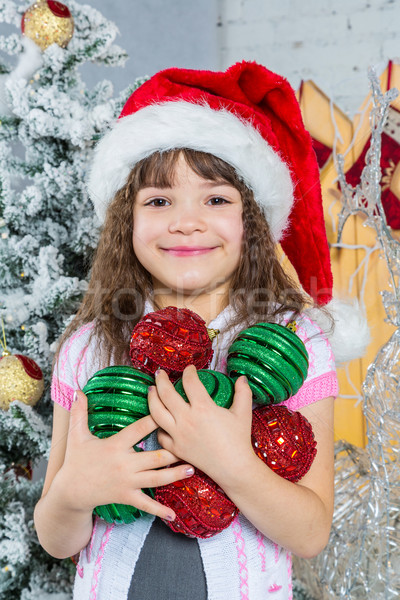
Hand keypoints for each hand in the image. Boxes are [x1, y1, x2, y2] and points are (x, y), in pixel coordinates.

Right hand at [58, 390, 194, 520]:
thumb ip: (79, 413)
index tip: (169, 408)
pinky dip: (160, 511)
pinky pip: (146, 505)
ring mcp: (127, 482)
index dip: (154, 418)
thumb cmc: (76, 462)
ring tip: (192, 469)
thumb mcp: (76, 436)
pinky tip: (173, 515)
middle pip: (154, 457)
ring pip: (156, 479)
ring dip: (175, 475)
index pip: (139, 429)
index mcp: (115, 446)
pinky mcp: (127, 497)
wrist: (70, 492)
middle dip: (174, 452)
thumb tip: (76, 392)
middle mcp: (124, 464)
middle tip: (193, 444)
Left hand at [148, 366, 253, 487]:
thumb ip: (243, 392)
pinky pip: (160, 435)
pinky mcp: (176, 449)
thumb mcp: (243, 413)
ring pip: (156, 413)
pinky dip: (157, 426)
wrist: (234, 468)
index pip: (190, 382)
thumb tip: (241, 378)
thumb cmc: (239, 440)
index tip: (190, 369)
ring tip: (151, 390)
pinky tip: (159, 420)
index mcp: (203, 408)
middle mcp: (186, 419)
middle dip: (161, 380)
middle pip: (166, 394)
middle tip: (160, 374)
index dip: (189, 372)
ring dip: (151, 399)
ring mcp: (178, 435)